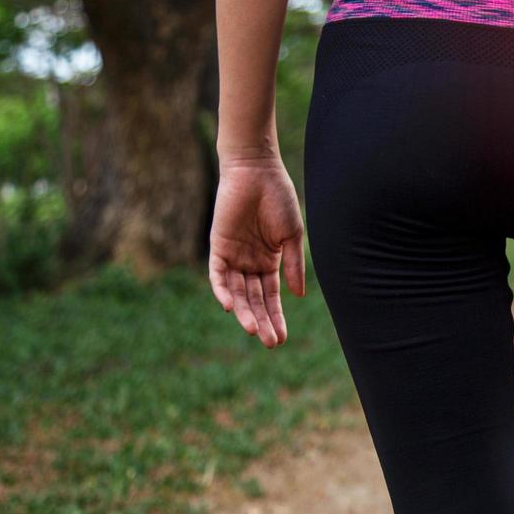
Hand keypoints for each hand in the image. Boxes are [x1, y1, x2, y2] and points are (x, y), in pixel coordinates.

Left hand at [208, 153, 305, 347]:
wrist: (256, 171)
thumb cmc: (278, 198)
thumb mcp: (291, 236)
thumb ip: (294, 265)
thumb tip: (297, 296)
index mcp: (269, 261)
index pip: (271, 296)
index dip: (276, 317)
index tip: (281, 338)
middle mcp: (249, 262)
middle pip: (254, 299)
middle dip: (262, 321)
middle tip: (269, 342)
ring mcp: (233, 255)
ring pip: (236, 292)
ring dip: (244, 312)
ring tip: (253, 330)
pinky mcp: (217, 246)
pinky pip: (217, 274)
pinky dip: (222, 290)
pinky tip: (231, 307)